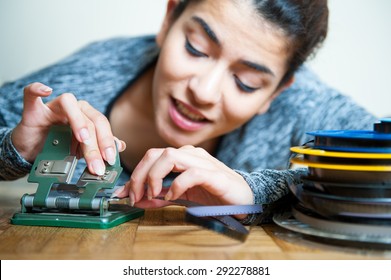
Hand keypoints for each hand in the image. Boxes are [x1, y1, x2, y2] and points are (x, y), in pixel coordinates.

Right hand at [11, 82, 125, 174]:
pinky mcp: (33, 110)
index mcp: (87, 116)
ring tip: (83, 139)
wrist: (32, 151)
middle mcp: (74, 108)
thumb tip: (120, 145)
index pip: (102, 125)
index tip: (110, 160)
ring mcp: (53, 107)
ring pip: (69, 103)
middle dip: (95, 143)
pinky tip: (46, 91)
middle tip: (97, 163)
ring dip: (78, 121)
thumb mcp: (81, 149)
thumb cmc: (58, 146)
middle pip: (89, 118)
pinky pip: (32, 94)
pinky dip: (37, 89)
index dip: (108, 141)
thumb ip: (99, 146)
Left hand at [114, 145, 253, 207]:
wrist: (243, 199)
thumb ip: (160, 196)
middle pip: (156, 153)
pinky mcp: (214, 174)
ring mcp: (203, 162)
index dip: (135, 174)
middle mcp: (191, 154)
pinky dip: (177, 185)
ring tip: (153, 195)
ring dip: (154, 177)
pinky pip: (191, 174)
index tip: (125, 194)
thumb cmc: (214, 194)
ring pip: (170, 156)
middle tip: (135, 196)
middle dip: (139, 175)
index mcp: (182, 157)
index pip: (151, 157)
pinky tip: (173, 197)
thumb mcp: (181, 196)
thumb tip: (137, 200)